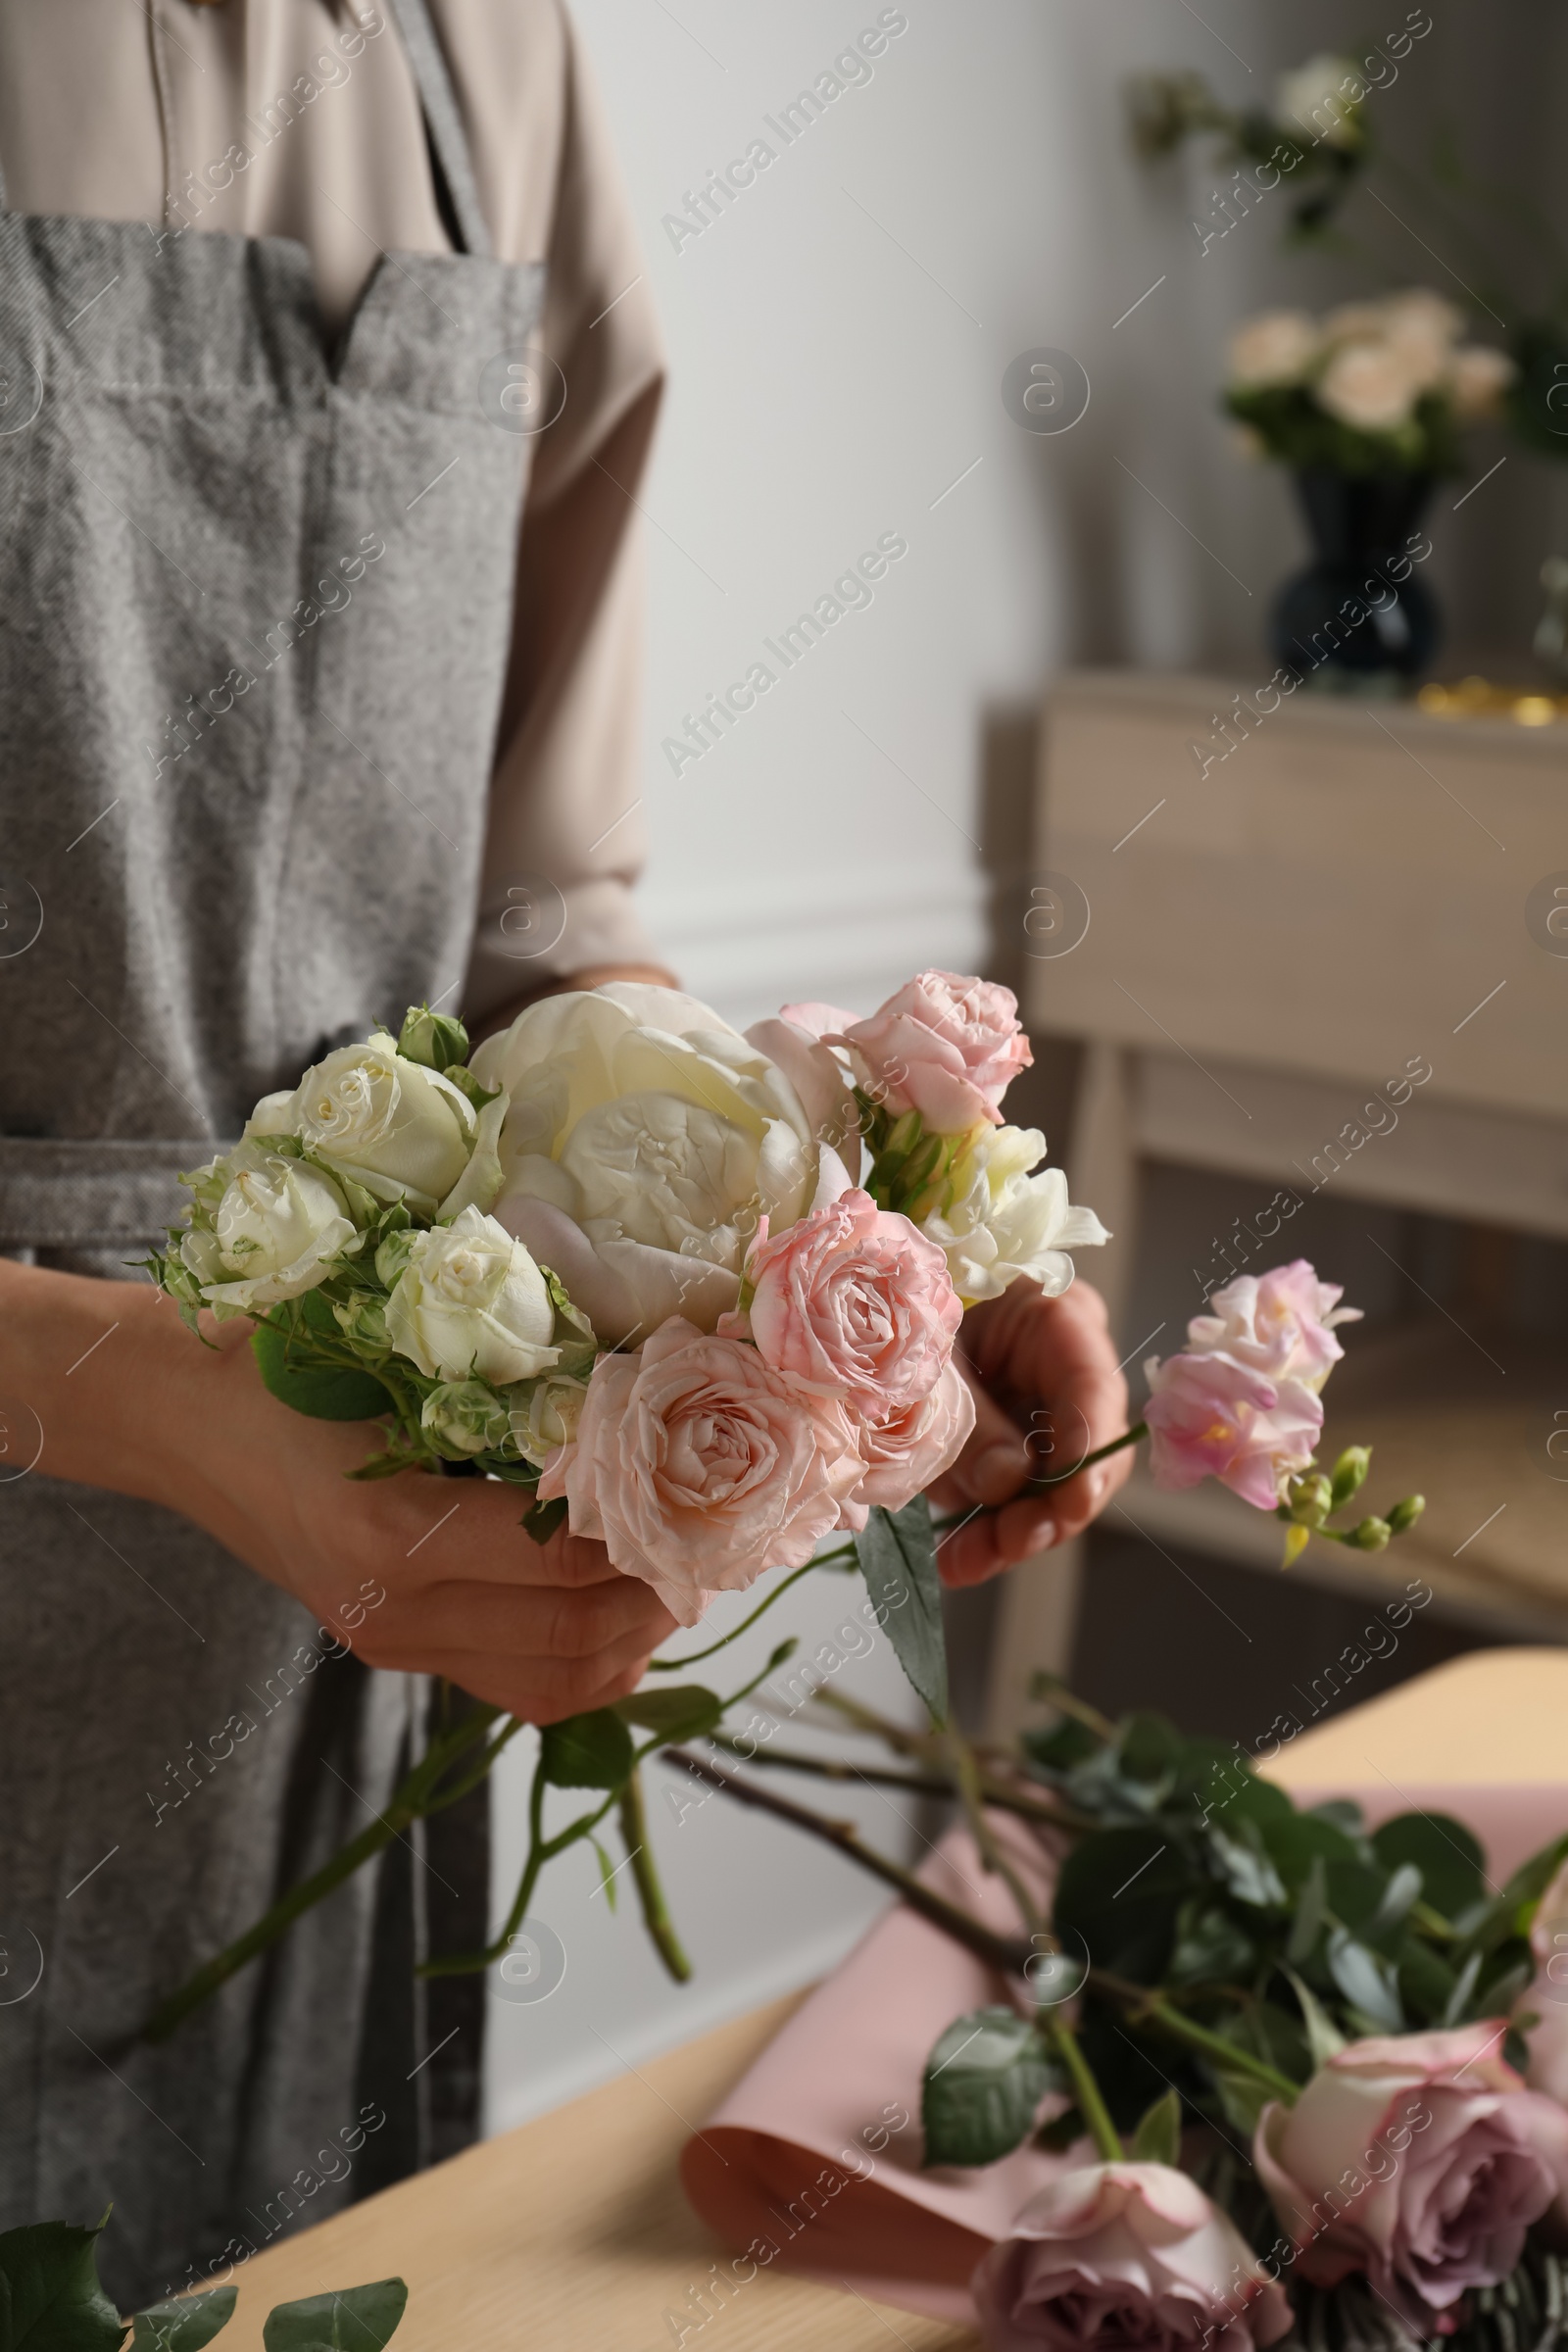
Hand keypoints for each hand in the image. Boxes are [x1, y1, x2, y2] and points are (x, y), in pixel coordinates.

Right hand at [5, 1262, 674, 1723]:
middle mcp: (395, 1612)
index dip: (657, 1533)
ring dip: (633, 1639)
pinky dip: (582, 1661)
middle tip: (718, 1537)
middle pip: (577, 1642)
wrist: (178, 1412)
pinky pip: (513, 1685)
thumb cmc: (285, 1362)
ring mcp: (391, 1642)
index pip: (570, 1564)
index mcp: (397, 1536)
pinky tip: (618, 1610)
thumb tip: (642, 1410)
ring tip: (680, 1573)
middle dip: (664, 1595)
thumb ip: (512, 1401)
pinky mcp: (389, 1647)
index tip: (714, 1490)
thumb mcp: (400, 1362)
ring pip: (553, 1684)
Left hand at [929, 1277, 1130, 1588]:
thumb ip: (971, 1415)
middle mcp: (1063, 1373)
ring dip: (1009, 1533)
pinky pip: (1010, 1499)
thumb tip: (1008, 1480)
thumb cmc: (901, 1307)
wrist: (868, 1313)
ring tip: (962, 1562)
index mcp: (1057, 1318)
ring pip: (1050, 1491)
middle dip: (1049, 1509)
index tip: (1070, 1503)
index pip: (1094, 1390)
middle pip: (1085, 1454)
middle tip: (1008, 1544)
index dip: (1089, 1452)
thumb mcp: (930, 1352)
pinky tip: (954, 1559)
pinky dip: (983, 1530)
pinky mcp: (1009, 1449)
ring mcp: (1039, 1415)